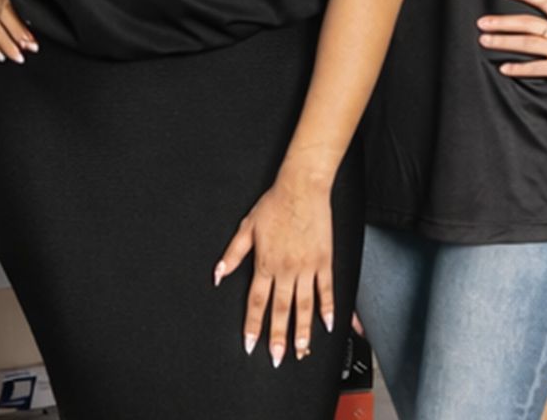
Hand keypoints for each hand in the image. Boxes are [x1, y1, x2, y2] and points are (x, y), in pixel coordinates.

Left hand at [213, 176, 334, 366]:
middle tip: (278, 358)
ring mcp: (307, 266)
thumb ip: (233, 254)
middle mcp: (286, 268)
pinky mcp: (324, 260)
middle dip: (278, 336)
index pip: (256, 301)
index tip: (250, 344)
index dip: (252, 324)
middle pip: (281, 309)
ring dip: (302, 330)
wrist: (301, 188)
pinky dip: (328, 308)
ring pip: (304, 304)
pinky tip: (328, 324)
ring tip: (301, 350)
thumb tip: (218, 274)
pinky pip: (327, 289)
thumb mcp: (246, 228)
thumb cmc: (274, 205)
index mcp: (265, 262)